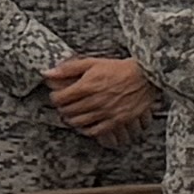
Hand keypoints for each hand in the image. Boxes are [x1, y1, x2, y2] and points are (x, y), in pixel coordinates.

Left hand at [44, 55, 158, 142]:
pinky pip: (95, 130)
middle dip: (63, 108)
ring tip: (73, 115)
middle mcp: (95, 100)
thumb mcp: (92, 63)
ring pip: (78, 122)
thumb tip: (48, 73)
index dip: (55, 97)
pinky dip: (86, 129)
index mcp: (87, 86)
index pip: (59, 98)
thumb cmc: (119, 69)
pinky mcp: (116, 120)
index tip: (58, 96)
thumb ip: (69, 68)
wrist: (145, 77)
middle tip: (65, 105)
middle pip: (68, 111)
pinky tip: (85, 125)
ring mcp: (106, 112)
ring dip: (72, 119)